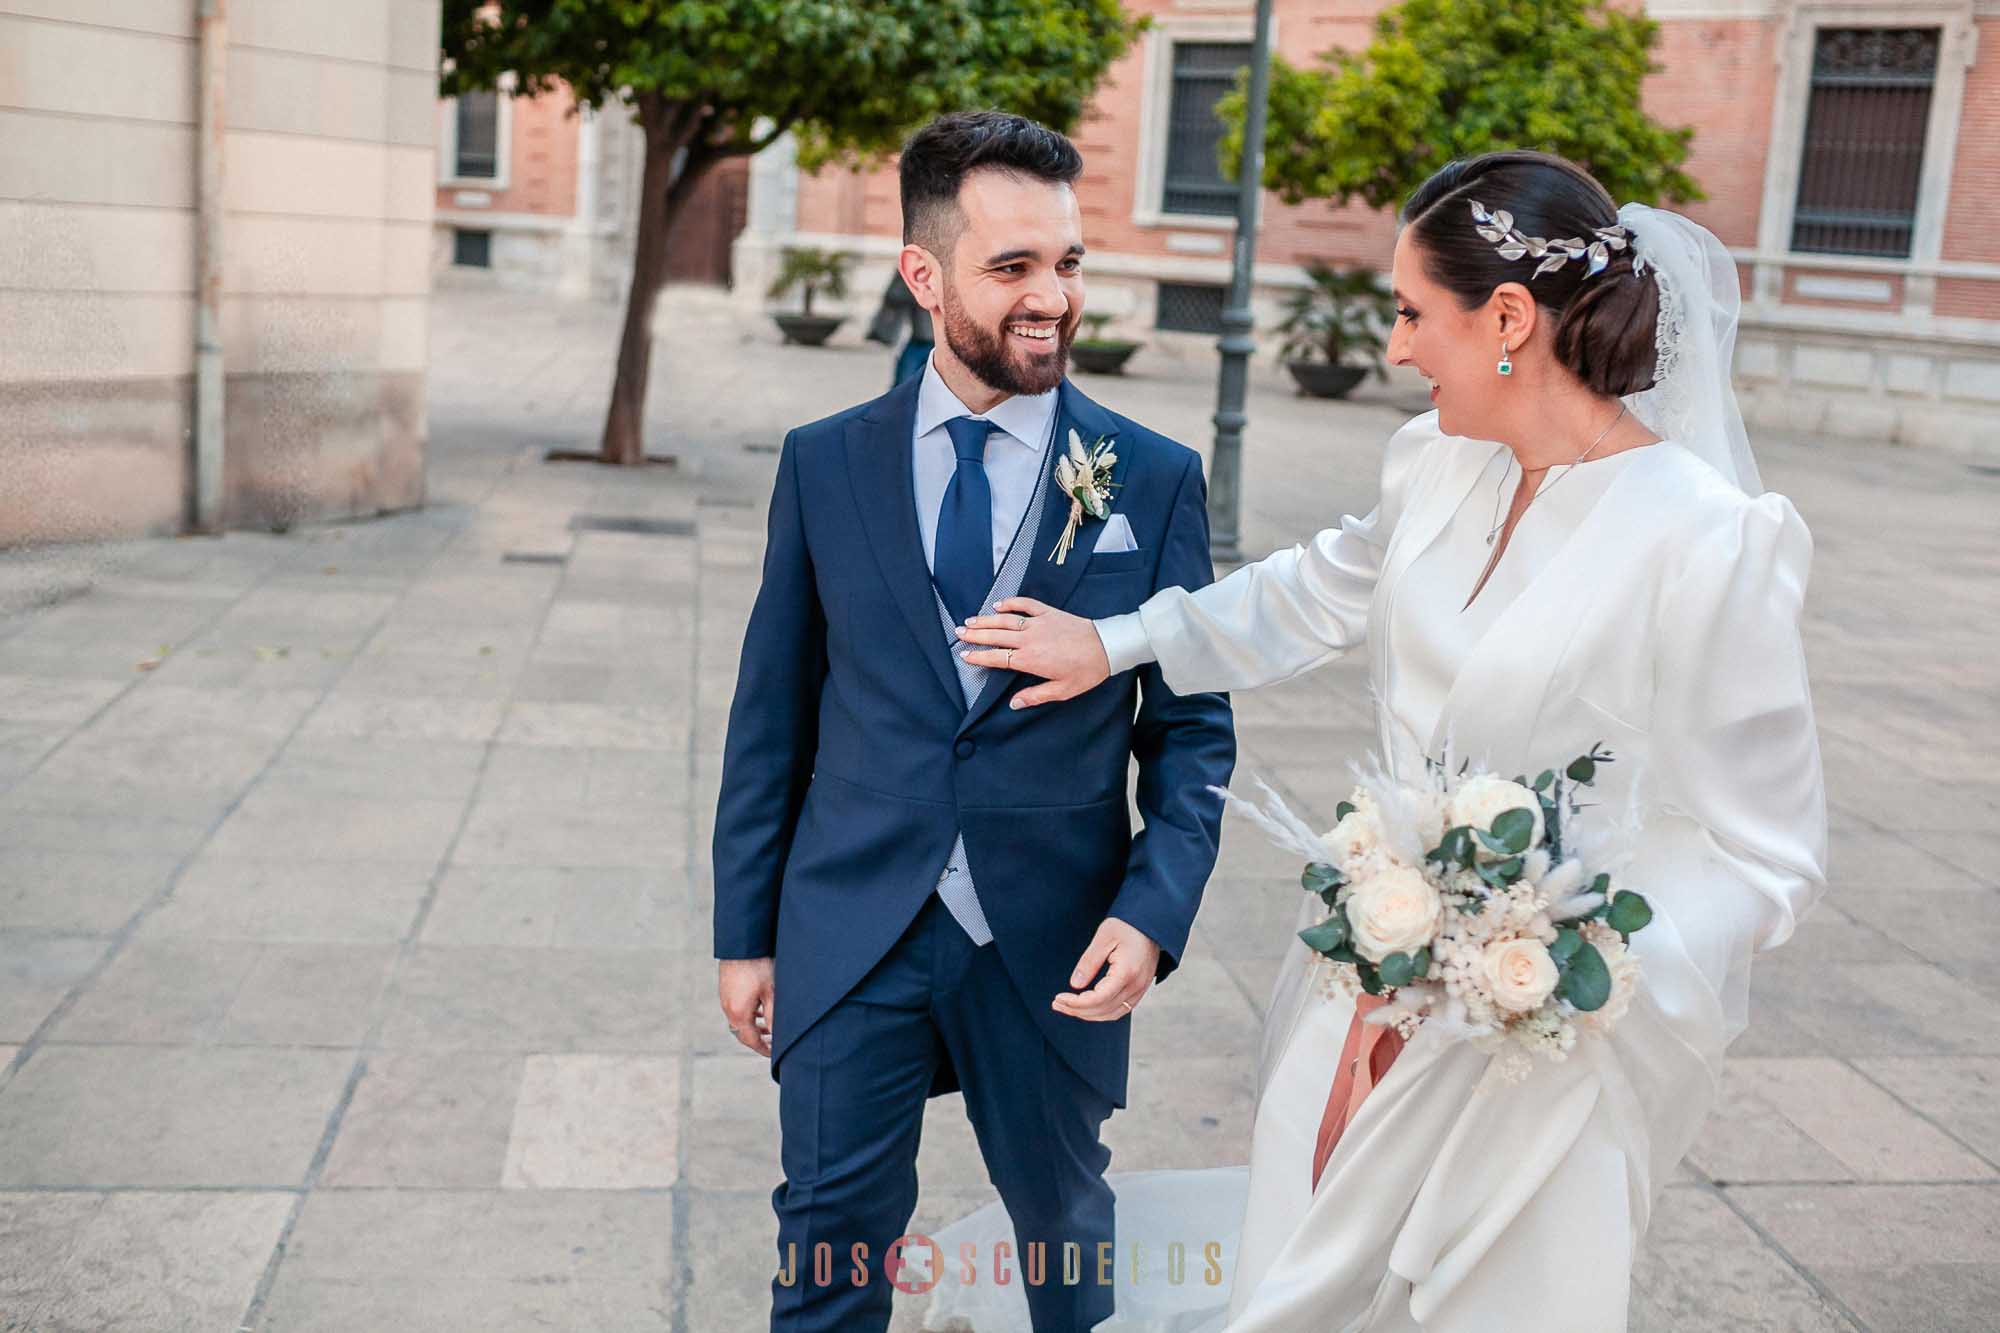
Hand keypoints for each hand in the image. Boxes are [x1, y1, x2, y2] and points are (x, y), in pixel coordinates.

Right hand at [718, 958, 775, 1056]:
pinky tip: (759, 1009)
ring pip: (739, 1021)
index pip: (751, 1040)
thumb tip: (777, 1036)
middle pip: (743, 1033)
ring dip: (753, 1027)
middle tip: (772, 1043)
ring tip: (767, 1027)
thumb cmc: (758, 966)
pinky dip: (748, 1015)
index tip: (774, 1053)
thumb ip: (773, 1017)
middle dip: (758, 1040)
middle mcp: (729, 1009)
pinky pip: (736, 1010)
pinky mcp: (726, 990)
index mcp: (739, 1013)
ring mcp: (725, 999)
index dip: (763, 1049)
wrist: (741, 945)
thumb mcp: (771, 993)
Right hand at [955, 597, 1110, 708]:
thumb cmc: (1086, 671)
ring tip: (970, 620)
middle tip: (958, 633)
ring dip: (986, 619)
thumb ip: (1035, 696)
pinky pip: (1026, 604)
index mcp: (1030, 659)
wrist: (1107, 647)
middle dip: (975, 634)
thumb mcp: (1062, 691)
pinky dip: (1011, 602)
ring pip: (1005, 619)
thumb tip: (1014, 704)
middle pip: (995, 635)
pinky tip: (999, 604)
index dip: (979, 656)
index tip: (965, 656)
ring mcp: (1038, 623)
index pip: (997, 657)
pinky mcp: (1049, 612)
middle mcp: (1030, 639)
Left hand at [1053, 918, 1158, 1021]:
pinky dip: (1102, 1012)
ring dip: (1088, 1014)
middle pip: (1103, 1010)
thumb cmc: (1127, 925)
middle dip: (1077, 1010)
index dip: (1076, 1003)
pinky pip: (1121, 1009)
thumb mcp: (1104, 937)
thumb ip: (1089, 962)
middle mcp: (1136, 986)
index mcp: (1127, 972)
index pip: (1098, 999)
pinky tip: (1087, 1007)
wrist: (1152, 923)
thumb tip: (1075, 984)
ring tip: (1068, 1007)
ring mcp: (1140, 989)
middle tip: (1057, 1003)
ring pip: (1112, 1014)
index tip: (1059, 997)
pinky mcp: (1140, 989)